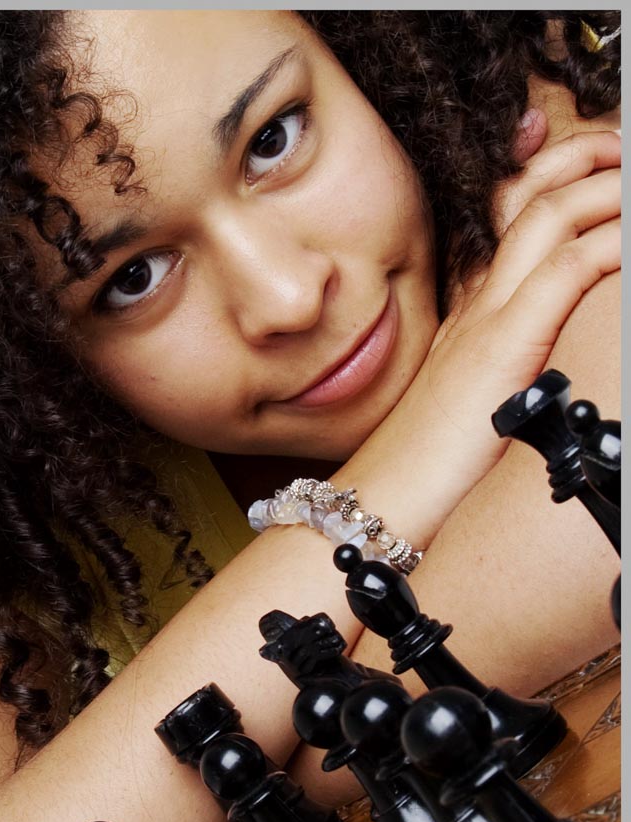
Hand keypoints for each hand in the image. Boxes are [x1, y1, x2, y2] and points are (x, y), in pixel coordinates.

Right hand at [418, 127, 619, 479]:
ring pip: (547, 217)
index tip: (588, 160)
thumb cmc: (432, 466)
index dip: (548, 175)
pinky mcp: (501, 348)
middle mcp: (477, 303)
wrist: (389, 497)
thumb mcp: (473, 403)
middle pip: (525, 197)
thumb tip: (542, 371)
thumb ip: (504, 371)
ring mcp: (487, 320)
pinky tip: (628, 239)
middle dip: (581, 158)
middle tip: (620, 150)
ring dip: (602, 186)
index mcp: (471, 313)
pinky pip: (563, 272)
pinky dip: (607, 244)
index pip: (508, 220)